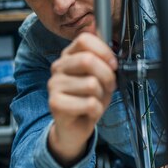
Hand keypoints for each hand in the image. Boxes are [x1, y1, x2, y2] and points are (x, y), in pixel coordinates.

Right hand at [47, 33, 117, 167]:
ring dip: (101, 96)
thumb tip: (112, 54)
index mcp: (69, 55)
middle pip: (88, 60)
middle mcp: (58, 67)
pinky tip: (89, 112)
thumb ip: (104, 63)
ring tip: (95, 100)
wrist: (75, 127)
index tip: (113, 64)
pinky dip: (97, 110)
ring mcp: (54, 84)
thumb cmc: (88, 99)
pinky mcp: (55, 102)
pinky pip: (89, 103)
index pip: (84, 39)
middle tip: (109, 86)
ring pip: (91, 84)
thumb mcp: (100, 77)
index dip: (104, 51)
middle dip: (107, 75)